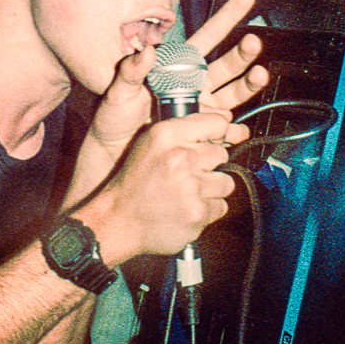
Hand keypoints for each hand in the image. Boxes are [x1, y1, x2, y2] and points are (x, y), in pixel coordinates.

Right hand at [83, 107, 238, 261]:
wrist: (119, 221)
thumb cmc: (135, 183)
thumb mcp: (150, 144)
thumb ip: (182, 132)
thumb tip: (223, 126)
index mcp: (166, 135)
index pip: (217, 123)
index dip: (217, 134)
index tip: (212, 142)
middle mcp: (180, 157)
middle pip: (222, 154)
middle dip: (209, 165)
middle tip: (187, 175)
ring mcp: (190, 186)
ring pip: (225, 182)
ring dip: (211, 190)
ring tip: (187, 193)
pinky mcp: (198, 212)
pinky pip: (221, 206)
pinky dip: (208, 210)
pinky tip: (187, 209)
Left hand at [87, 0, 268, 153]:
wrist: (114, 152)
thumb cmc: (114, 118)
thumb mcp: (118, 90)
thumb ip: (130, 71)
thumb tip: (146, 52)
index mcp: (177, 67)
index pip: (208, 37)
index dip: (226, 18)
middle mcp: (195, 84)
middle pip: (227, 65)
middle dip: (243, 53)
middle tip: (253, 42)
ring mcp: (202, 108)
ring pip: (233, 93)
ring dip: (248, 84)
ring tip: (259, 75)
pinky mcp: (203, 132)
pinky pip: (225, 130)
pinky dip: (234, 130)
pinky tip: (238, 128)